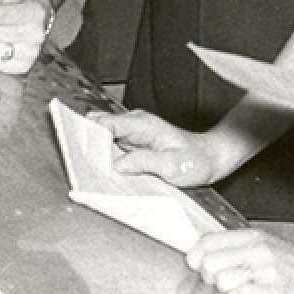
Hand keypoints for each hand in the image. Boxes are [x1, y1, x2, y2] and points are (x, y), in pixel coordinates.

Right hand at [89, 108, 235, 187]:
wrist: (211, 159)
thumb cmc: (196, 161)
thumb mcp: (172, 166)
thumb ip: (144, 162)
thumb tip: (118, 164)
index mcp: (142, 125)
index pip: (106, 123)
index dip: (90, 136)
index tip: (82, 151)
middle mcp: (135, 124)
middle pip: (99, 127)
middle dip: (88, 143)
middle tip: (85, 164)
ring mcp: (133, 132)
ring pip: (103, 137)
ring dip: (96, 151)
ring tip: (92, 169)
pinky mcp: (133, 143)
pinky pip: (111, 146)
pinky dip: (104, 156)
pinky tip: (104, 170)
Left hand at [184, 227, 293, 293]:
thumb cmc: (292, 263)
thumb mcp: (263, 245)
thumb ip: (235, 247)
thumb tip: (201, 255)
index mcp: (251, 237)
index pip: (207, 242)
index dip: (196, 257)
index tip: (200, 267)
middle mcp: (257, 250)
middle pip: (209, 263)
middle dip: (210, 277)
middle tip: (223, 282)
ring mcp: (266, 270)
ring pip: (222, 280)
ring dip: (225, 290)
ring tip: (240, 289)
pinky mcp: (274, 291)